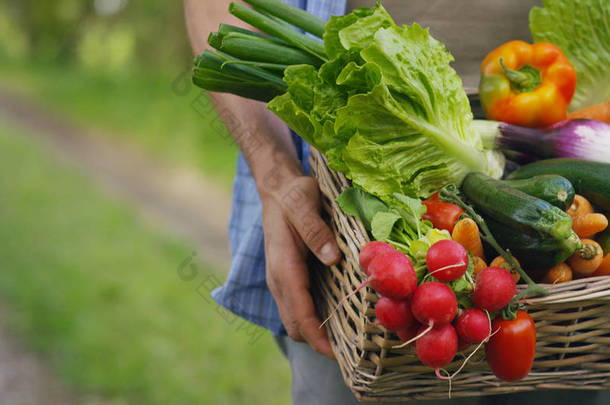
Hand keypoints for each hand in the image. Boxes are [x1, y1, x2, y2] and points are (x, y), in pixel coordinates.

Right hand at [261, 173, 340, 357]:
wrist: (277, 189)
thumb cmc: (293, 195)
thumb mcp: (304, 204)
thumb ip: (314, 230)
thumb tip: (332, 258)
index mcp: (283, 267)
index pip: (299, 314)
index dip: (318, 339)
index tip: (340, 355)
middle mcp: (279, 280)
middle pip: (296, 326)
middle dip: (319, 343)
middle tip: (354, 350)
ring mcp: (281, 281)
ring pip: (296, 319)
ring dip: (317, 333)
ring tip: (350, 339)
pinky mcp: (288, 278)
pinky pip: (299, 307)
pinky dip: (314, 319)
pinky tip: (338, 315)